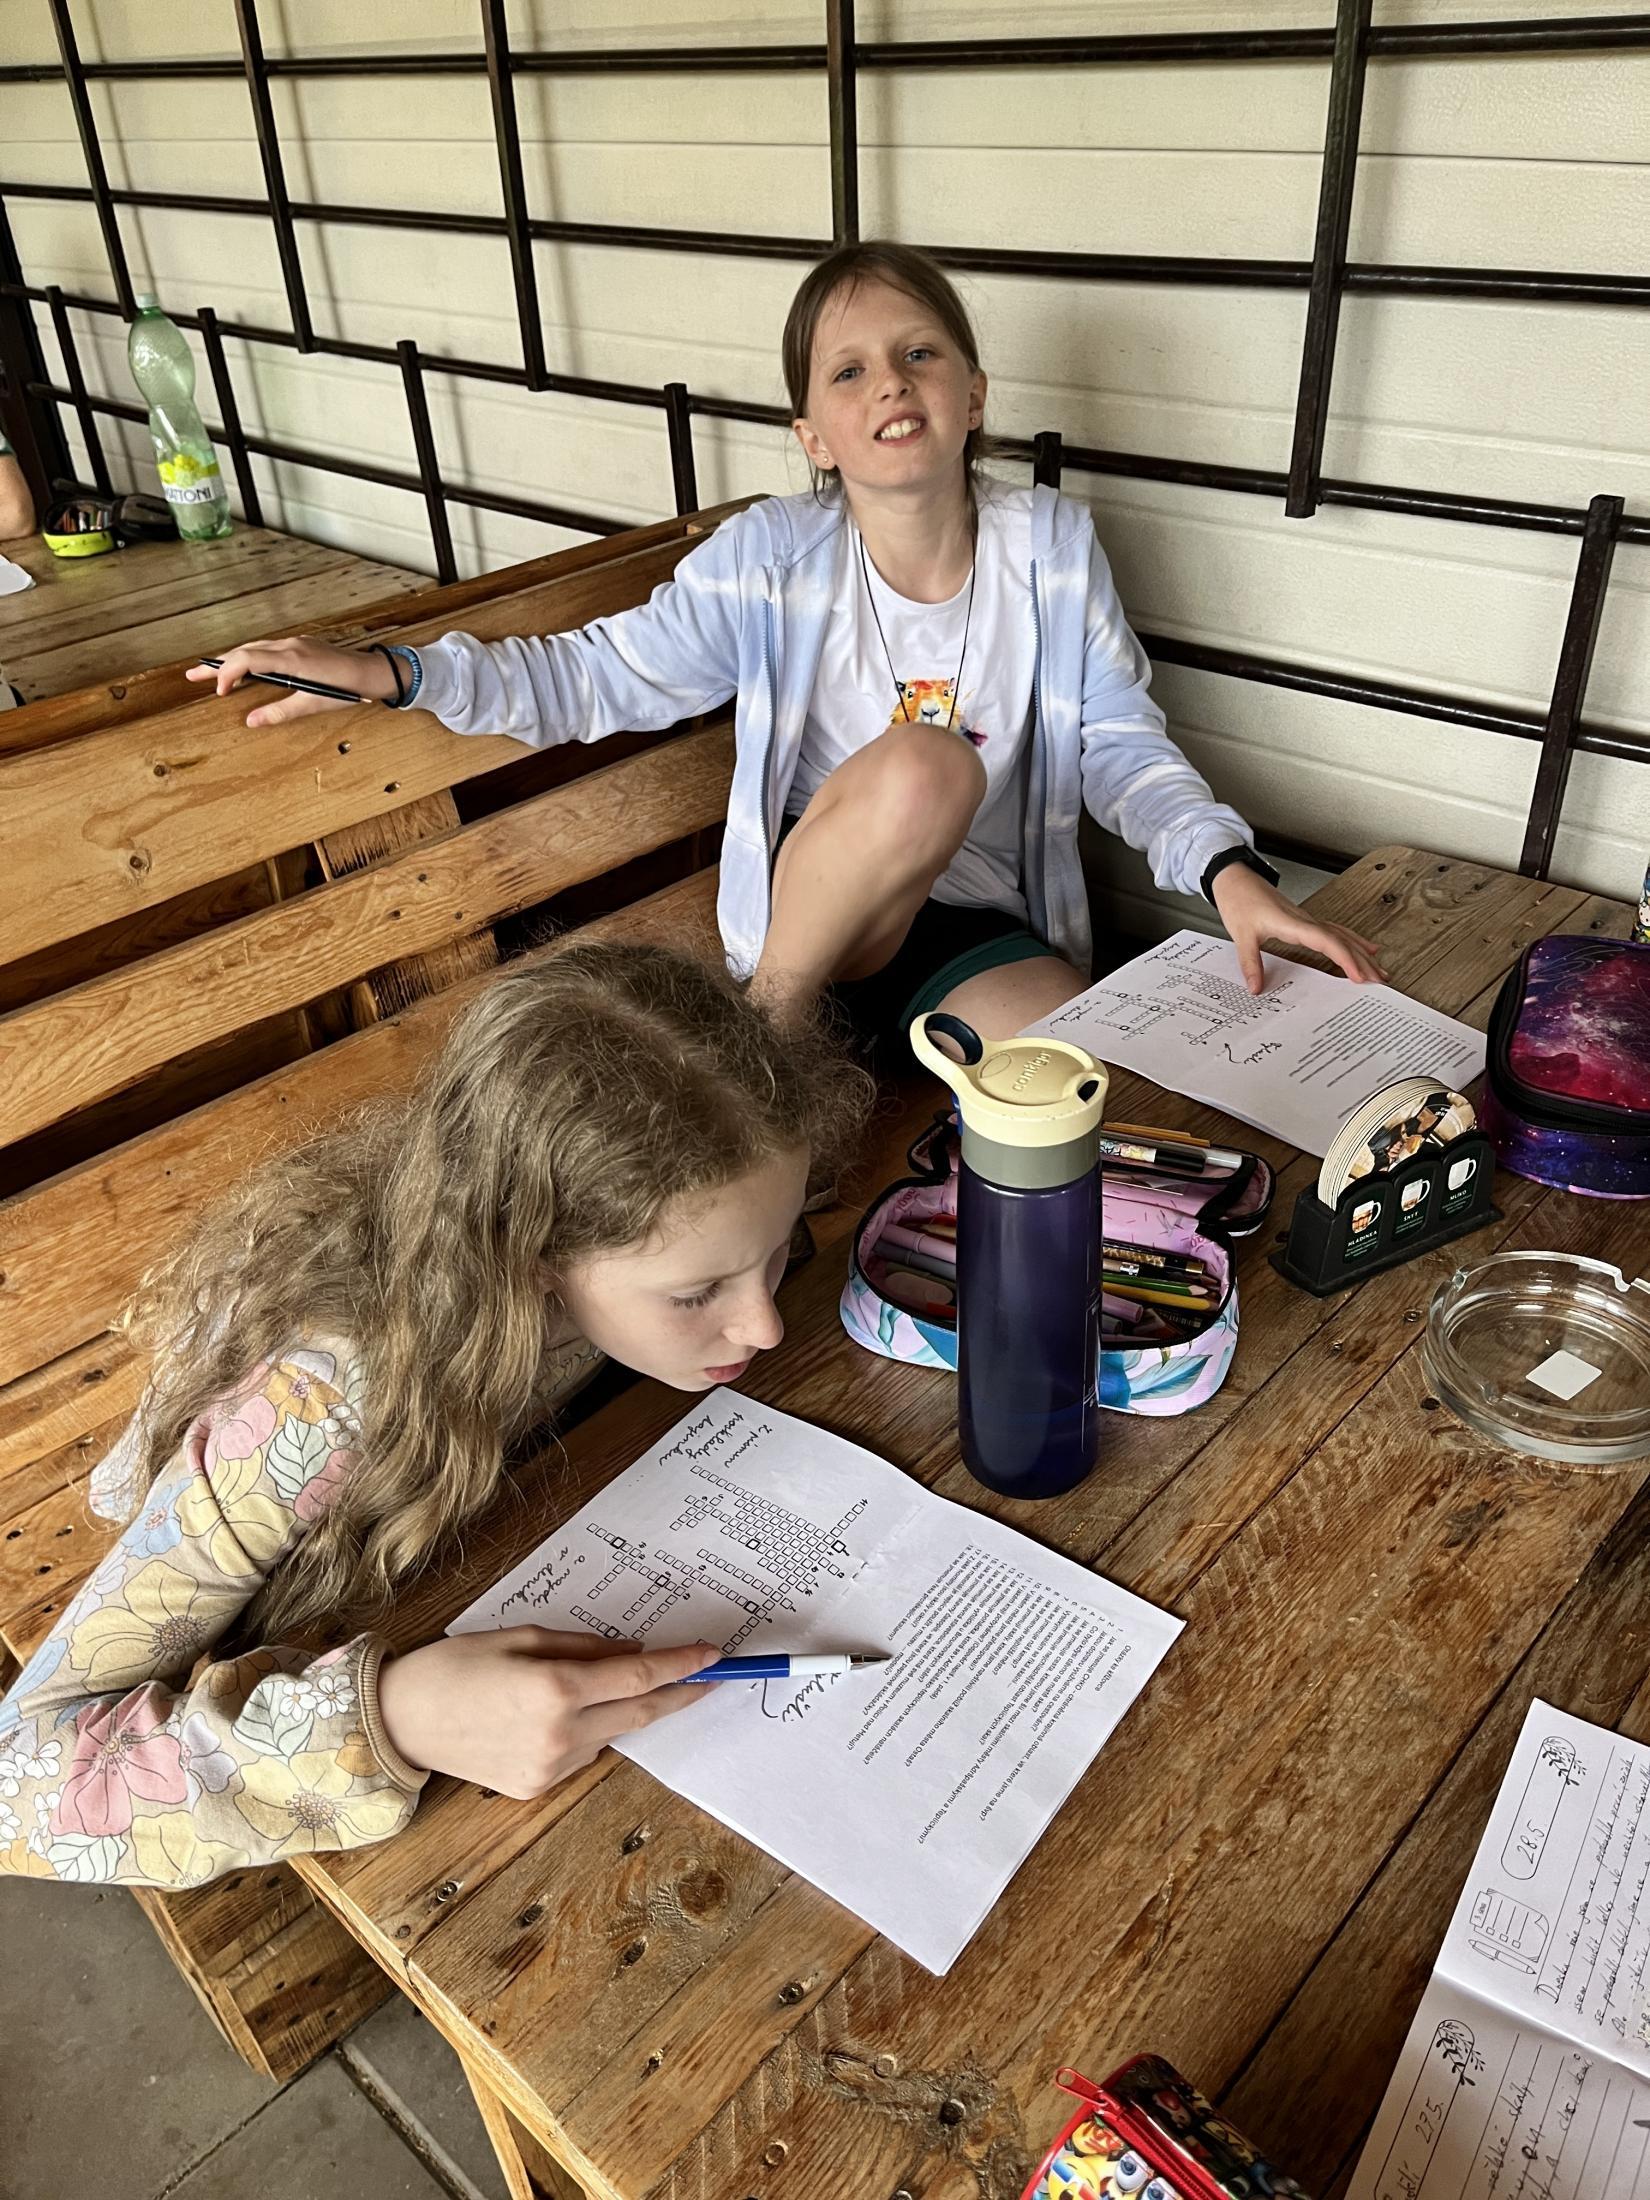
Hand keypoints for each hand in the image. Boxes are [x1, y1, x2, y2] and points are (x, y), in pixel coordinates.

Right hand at [184, 636, 399, 726]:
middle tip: (193, 675)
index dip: (228, 673)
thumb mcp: (314, 704)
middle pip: (245, 650)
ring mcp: (296, 643)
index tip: (221, 692)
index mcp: (292, 658)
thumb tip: (252, 721)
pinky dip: (250, 658)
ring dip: (232, 660)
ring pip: (255, 648)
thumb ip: (281, 712)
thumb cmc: (349, 688)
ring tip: (212, 673)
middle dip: (218, 664)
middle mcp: (290, 645)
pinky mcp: (301, 645)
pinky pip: (267, 649)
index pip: (247, 659)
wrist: (375, 672)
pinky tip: (244, 668)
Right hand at [375, 1628, 718, 1798]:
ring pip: (610, 1735)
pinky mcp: (535, 1790)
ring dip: (620, 1710)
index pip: (639, 1676)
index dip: (682, 1665)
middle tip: (707, 1677)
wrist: (398, 1721)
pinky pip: (581, 1755)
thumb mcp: (522, 1637)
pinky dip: (586, 1731)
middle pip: (640, 1714)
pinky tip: (553, 1715)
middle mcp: (560, 1736)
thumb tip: (631, 1652)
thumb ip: (584, 1647)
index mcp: (556, 1690)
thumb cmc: (455, 1666)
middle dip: (677, 1694)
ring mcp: (549, 1770)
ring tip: (589, 1685)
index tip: (714, 1656)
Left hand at [1210, 864, 1386, 994]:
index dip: (1345, 958)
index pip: (1326, 941)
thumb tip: (1256, 987)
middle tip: (1380, 980)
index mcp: (1292, 923)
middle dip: (1363, 960)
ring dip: (1362, 953)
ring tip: (1379, 970)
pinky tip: (1364, 947)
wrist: (1237, 881)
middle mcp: (1305, 920)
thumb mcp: (1241, 936)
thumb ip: (1250, 963)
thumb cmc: (1240, 902)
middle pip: (1341, 940)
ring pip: (1342, 935)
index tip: (1358, 975)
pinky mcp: (1306, 921)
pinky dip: (1352, 941)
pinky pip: (1335, 931)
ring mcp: (1308, 920)